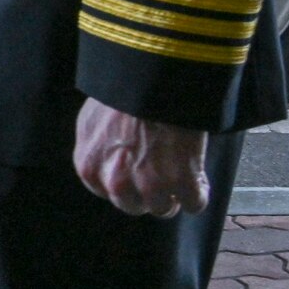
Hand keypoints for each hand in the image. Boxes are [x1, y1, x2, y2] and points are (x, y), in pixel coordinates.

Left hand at [73, 98, 210, 217]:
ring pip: (163, 208)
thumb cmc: (123, 93)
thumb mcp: (93, 121)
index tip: (135, 174)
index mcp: (90, 167)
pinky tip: (196, 176)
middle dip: (146, 193)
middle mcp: (116, 183)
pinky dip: (199, 192)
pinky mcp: (182, 184)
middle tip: (159, 173)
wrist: (152, 80)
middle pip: (134, 205)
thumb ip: (98, 150)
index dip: (125, 183)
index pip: (107, 193)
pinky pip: (195, 204)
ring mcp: (151, 186)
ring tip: (178, 171)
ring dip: (172, 194)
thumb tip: (108, 160)